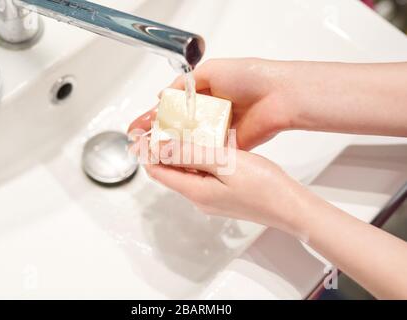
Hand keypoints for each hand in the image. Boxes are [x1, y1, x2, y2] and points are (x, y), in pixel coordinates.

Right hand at [128, 58, 293, 149]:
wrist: (278, 96)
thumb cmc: (248, 77)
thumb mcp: (211, 71)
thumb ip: (185, 84)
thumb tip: (163, 94)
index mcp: (204, 95)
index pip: (172, 108)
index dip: (154, 117)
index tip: (138, 126)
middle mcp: (209, 114)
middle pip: (177, 128)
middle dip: (156, 135)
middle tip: (136, 142)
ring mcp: (218, 132)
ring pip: (189, 142)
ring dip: (169, 147)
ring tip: (147, 152)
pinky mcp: (228, 147)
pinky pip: (206, 153)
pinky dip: (190, 156)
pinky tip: (171, 160)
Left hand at [144, 141, 307, 235]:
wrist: (290, 206)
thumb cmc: (262, 186)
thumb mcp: (223, 163)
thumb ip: (190, 155)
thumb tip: (160, 148)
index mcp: (195, 191)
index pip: (158, 172)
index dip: (148, 152)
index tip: (145, 132)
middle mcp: (199, 198)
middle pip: (171, 172)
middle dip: (164, 149)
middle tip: (166, 125)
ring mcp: (212, 198)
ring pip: (188, 172)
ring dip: (183, 152)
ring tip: (184, 129)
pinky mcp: (224, 195)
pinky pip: (203, 174)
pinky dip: (199, 158)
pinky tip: (208, 144)